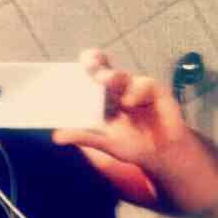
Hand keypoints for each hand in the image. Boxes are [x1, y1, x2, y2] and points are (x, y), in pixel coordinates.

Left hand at [52, 49, 189, 169]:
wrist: (161, 155)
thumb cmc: (132, 146)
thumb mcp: (105, 142)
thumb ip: (83, 137)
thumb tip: (56, 137)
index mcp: (104, 98)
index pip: (93, 76)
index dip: (88, 64)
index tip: (81, 62)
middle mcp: (119, 90)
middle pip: (106, 70)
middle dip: (97, 64)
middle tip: (89, 65)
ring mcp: (136, 88)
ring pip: (123, 77)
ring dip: (113, 77)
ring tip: (104, 80)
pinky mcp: (155, 91)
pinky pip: (144, 85)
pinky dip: (136, 91)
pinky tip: (130, 102)